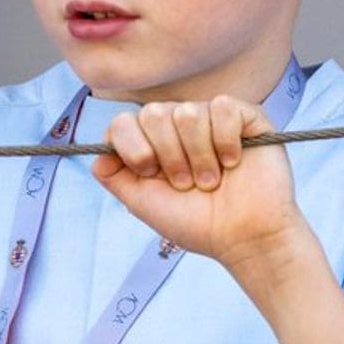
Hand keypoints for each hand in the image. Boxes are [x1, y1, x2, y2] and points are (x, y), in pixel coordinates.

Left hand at [91, 96, 307, 267]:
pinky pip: (223, 107)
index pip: (123, 121)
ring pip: (187, 112)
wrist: (245, 237)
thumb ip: (113, 175)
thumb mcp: (141, 202)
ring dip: (199, 156)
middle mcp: (177, 126)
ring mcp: (210, 119)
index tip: (151, 173)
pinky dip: (226, 140)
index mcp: (151, 143)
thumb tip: (98, 152)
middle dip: (168, 156)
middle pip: (153, 113)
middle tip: (187, 183)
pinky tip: (233, 161)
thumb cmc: (196, 223)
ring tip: (211, 180)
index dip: (134, 147)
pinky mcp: (245, 117)